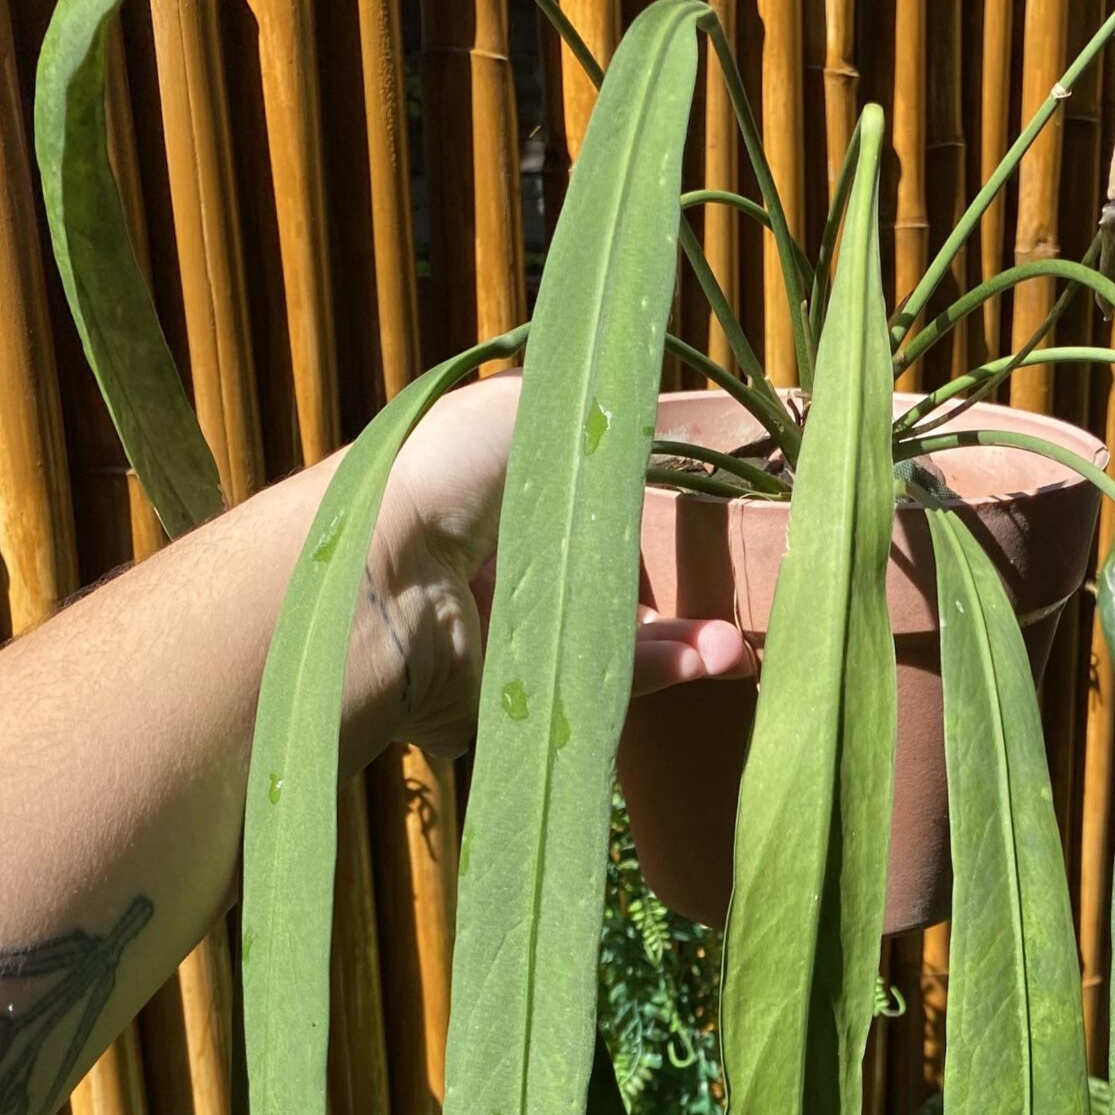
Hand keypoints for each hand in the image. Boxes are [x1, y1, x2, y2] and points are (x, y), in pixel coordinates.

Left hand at [352, 371, 751, 768]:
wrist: (379, 582)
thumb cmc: (437, 475)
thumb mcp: (523, 410)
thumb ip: (598, 414)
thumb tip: (678, 413)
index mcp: (488, 500)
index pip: (579, 511)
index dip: (639, 515)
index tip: (699, 519)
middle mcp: (495, 572)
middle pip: (603, 586)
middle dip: (673, 594)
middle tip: (731, 597)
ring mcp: (502, 642)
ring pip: (607, 645)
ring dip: (678, 644)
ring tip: (736, 650)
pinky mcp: (509, 704)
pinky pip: (590, 691)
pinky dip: (652, 678)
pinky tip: (708, 662)